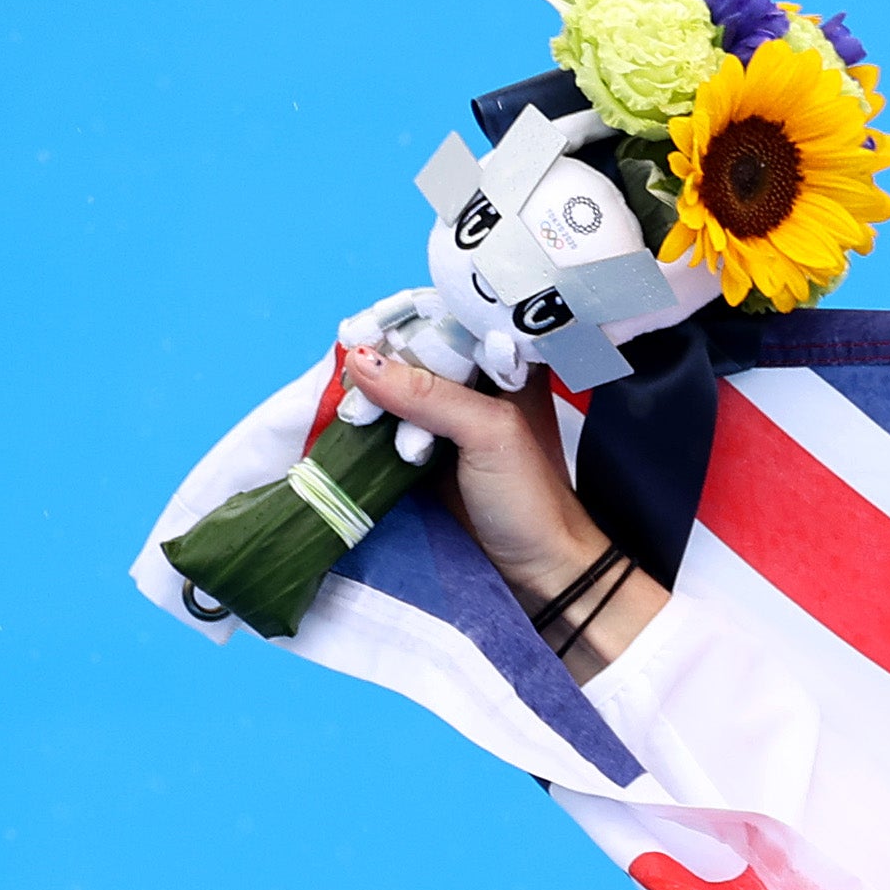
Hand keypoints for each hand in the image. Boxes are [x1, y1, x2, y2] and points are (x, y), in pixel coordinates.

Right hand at [342, 335, 666, 675]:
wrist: (539, 571)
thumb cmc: (529, 501)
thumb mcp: (487, 434)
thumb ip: (428, 392)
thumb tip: (360, 359)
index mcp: (505, 366)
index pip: (447, 319)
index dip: (406, 317)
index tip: (367, 325)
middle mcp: (476, 383)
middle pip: (413, 347)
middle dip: (380, 354)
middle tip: (352, 369)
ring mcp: (447, 417)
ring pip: (395, 382)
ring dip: (370, 389)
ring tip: (352, 402)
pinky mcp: (424, 449)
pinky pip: (387, 419)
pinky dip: (368, 416)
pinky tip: (349, 416)